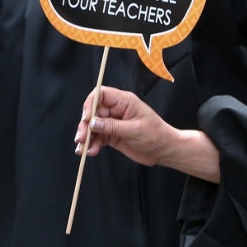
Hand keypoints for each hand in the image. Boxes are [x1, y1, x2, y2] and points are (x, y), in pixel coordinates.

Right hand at [75, 86, 221, 181]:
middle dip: (85, 125)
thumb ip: (112, 126)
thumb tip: (92, 123)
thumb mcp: (134, 130)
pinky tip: (91, 151)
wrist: (164, 150)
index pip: (101, 94)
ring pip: (93, 126)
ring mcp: (113, 123)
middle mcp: (117, 110)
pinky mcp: (112, 135)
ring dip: (87, 136)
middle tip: (81, 138)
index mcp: (124, 101)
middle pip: (93, 112)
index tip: (86, 118)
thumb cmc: (156, 135)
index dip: (90, 104)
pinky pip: (98, 137)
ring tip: (83, 149)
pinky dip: (92, 144)